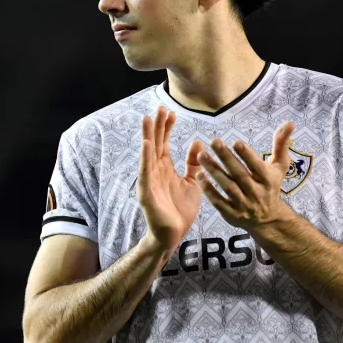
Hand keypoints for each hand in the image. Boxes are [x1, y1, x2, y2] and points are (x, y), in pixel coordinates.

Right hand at [136, 106, 205, 253]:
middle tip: (159, 107)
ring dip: (147, 136)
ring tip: (147, 119)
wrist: (173, 234)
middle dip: (156, 126)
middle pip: (154, 143)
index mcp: (165, 168)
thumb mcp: (192, 182)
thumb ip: (193, 163)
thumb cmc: (181, 210)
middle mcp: (155, 171)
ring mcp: (149, 181)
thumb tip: (197, 142)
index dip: (166, 127)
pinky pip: (145, 173)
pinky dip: (146, 159)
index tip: (171, 112)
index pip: (164, 143)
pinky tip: (146, 145)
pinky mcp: (146, 192)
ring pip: (147, 154)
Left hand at [195, 121, 296, 231]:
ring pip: (228, 187)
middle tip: (214, 141)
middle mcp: (256, 192)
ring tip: (201, 156)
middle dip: (226, 158)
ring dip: (214, 171)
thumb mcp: (279, 166)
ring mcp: (244, 205)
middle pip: (239, 174)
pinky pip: (219, 202)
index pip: (256, 166)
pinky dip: (209, 190)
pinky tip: (199, 176)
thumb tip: (290, 122)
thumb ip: (281, 144)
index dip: (247, 155)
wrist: (268, 219)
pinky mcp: (232, 215)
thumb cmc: (271, 185)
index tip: (235, 142)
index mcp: (267, 179)